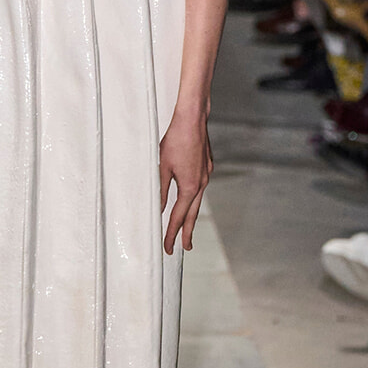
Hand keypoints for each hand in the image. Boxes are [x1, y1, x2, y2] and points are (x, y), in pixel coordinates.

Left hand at [159, 107, 211, 253]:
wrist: (193, 119)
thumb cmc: (175, 140)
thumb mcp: (162, 167)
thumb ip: (161, 189)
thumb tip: (160, 207)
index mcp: (189, 186)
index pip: (178, 216)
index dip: (172, 233)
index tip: (168, 247)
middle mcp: (201, 184)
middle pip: (192, 215)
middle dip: (187, 233)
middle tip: (184, 248)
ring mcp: (206, 176)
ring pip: (197, 203)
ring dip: (191, 217)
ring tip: (186, 230)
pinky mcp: (207, 168)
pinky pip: (199, 190)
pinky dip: (193, 200)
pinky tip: (188, 201)